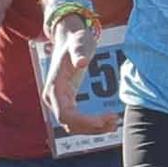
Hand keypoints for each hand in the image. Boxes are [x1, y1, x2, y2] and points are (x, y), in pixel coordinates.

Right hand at [43, 15, 118, 135]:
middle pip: (70, 124)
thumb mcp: (79, 42)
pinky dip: (91, 124)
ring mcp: (58, 101)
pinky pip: (76, 121)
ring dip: (93, 128)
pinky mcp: (67, 102)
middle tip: (114, 120)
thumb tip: (81, 62)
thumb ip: (79, 51)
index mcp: (54, 87)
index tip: (104, 120)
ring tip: (114, 123)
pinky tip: (108, 122)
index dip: (84, 122)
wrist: (70, 37)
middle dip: (92, 126)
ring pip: (73, 126)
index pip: (66, 115)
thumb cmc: (75, 39)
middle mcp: (53, 98)